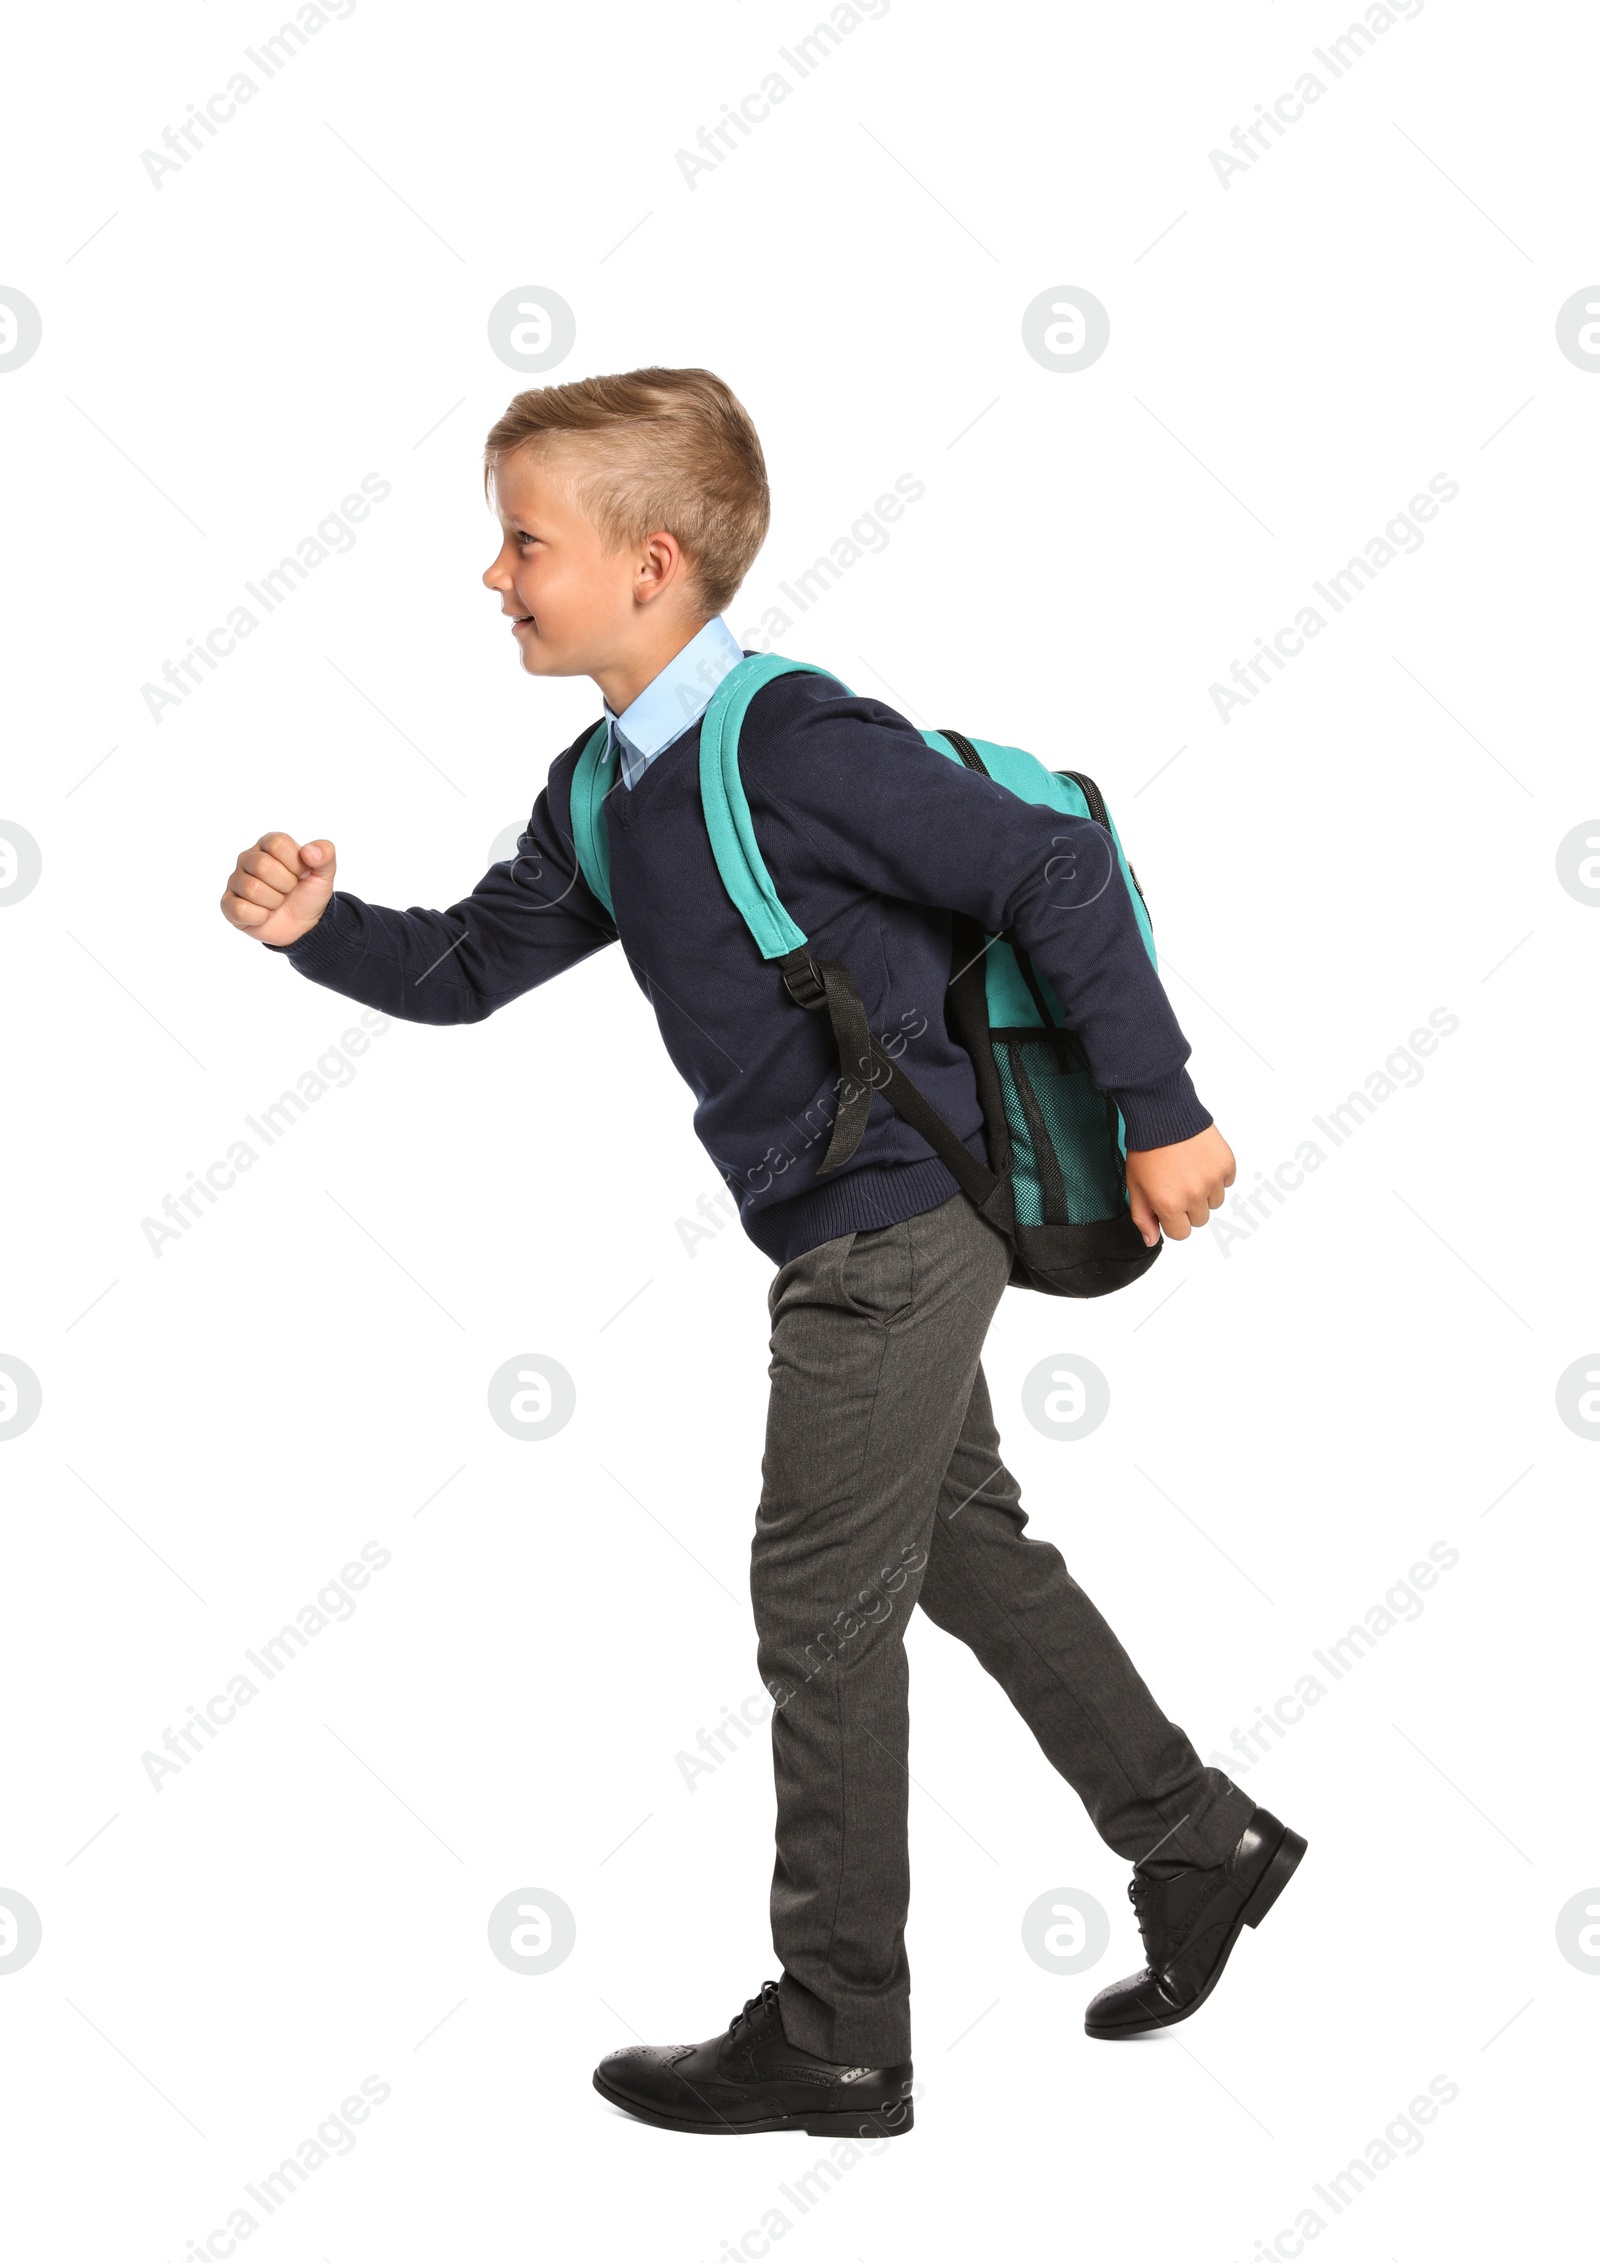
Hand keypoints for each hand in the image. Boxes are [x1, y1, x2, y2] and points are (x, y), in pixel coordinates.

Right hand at [220, 832, 336, 947]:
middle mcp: (248, 858)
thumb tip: (308, 851)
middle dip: (285, 884)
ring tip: (278, 902)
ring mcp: (236, 881)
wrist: (304, 924)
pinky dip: (260, 917)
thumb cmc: (309, 893)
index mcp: (268, 844)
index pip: (277, 844)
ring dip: (274, 901)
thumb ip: (325, 854)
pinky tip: (265, 914)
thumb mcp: (324, 873)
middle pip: (261, 865)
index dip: (295, 864)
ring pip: (252, 888)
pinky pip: (240, 909)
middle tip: (288, 890)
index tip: (302, 874)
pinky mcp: (229, 904)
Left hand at [1124, 1124, 1234, 1246]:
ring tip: (1189, 1170)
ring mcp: (1213, 1180)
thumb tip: (1151, 1240)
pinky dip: (1216, 1175)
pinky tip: (1200, 1161)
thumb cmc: (1146, 1148)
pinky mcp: (1226, 1164)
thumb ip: (1143, 1218)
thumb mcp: (1135, 1186)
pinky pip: (1227, 1182)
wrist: (1163, 1114)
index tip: (1167, 1204)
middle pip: (1200, 1220)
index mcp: (1169, 1204)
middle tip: (1177, 1183)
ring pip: (1215, 1202)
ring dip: (1205, 1192)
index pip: (1181, 1234)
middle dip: (1188, 1207)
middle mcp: (1194, 1196)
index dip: (1172, 1219)